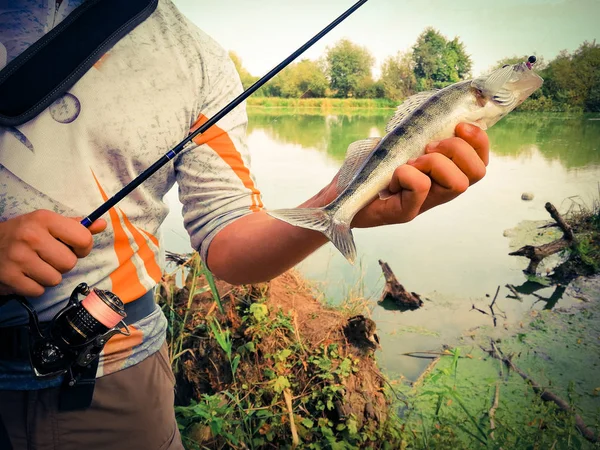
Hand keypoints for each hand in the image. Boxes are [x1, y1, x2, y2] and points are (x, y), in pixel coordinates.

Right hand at [0, 210, 105, 296]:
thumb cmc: (24, 234)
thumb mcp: (47, 224)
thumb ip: (76, 226)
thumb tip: (102, 225)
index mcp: (44, 219)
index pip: (83, 239)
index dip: (83, 247)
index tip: (74, 248)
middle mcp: (31, 236)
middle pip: (70, 263)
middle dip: (63, 264)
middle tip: (48, 257)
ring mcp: (18, 257)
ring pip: (55, 279)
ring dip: (49, 276)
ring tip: (36, 265)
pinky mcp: (9, 276)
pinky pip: (39, 291)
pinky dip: (35, 286)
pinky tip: (25, 274)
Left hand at [350, 123, 488, 227]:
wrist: (337, 197)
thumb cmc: (366, 170)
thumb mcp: (394, 143)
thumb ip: (415, 132)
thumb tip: (433, 112)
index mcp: (442, 175)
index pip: (480, 162)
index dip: (479, 141)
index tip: (459, 126)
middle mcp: (438, 192)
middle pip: (477, 173)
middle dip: (457, 150)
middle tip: (427, 147)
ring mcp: (423, 205)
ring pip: (457, 184)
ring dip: (435, 162)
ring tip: (410, 162)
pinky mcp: (405, 213)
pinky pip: (421, 188)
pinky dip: (407, 174)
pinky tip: (392, 177)